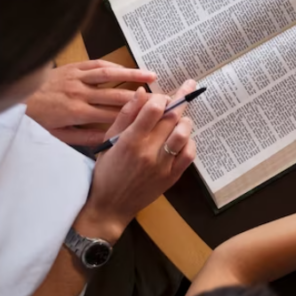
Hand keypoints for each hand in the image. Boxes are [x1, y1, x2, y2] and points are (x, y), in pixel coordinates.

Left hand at [24, 61, 156, 145]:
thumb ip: (85, 137)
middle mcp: (79, 92)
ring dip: (133, 74)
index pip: (111, 114)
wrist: (15, 97)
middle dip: (140, 97)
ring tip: (153, 76)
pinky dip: (114, 65)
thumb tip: (109, 138)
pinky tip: (127, 69)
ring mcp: (76, 77)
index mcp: (76, 112)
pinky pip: (97, 64)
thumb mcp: (58, 135)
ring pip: (110, 74)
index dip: (132, 115)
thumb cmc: (37, 120)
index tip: (150, 117)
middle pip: (116, 94)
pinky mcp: (72, 67)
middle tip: (160, 98)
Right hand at [77, 80, 197, 241]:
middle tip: (187, 89)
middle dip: (181, 100)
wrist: (110, 206)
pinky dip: (189, 142)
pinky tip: (182, 138)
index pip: (154, 109)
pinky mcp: (172, 176)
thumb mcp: (109, 141)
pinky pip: (189, 154)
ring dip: (185, 121)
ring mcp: (162, 165)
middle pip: (172, 118)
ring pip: (183, 133)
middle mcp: (148, 152)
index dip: (162, 97)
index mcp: (130, 140)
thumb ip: (126, 115)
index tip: (162, 96)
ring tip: (182, 117)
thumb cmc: (106, 171)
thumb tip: (141, 92)